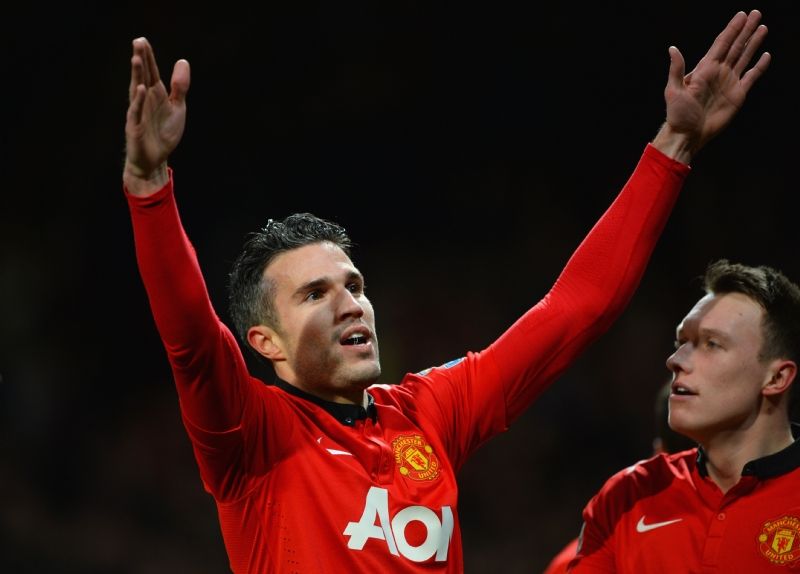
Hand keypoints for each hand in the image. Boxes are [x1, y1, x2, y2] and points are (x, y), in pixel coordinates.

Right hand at [124, 37, 189, 195]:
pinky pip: (136, 112)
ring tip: (137, 58)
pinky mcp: (135, 127)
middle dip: (141, 60)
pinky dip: (139, 101)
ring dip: (137, 75)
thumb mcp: (177, 108)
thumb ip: (180, 87)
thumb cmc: (163, 133)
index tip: (143, 40)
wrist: (155, 159)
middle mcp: (144, 100)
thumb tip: (182, 61)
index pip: (151, 72)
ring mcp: (138, 112)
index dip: (148, 57)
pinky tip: (141, 88)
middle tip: (138, 41)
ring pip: (136, 90)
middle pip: (142, 76)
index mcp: (155, 94)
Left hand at [654, 10, 769, 162]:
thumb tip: (673, 48)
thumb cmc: (677, 115)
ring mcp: (728, 82)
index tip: (741, 15)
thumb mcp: (673, 91)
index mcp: (705, 69)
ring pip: (744, 57)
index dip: (731, 29)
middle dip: (745, 30)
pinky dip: (759, 66)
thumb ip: (676, 70)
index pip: (721, 44)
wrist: (688, 135)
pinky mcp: (737, 95)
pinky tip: (765, 55)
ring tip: (762, 28)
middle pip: (735, 46)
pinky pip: (751, 77)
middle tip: (756, 13)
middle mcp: (718, 73)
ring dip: (753, 43)